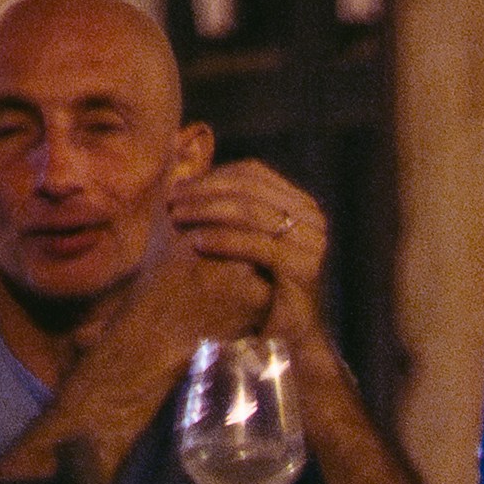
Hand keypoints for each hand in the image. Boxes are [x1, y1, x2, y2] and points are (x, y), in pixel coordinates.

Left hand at [173, 164, 334, 317]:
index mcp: (299, 201)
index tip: (176, 187)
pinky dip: (223, 239)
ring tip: (176, 217)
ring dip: (207, 211)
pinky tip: (196, 243)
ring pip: (250, 212)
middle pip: (249, 188)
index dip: (210, 176)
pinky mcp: (303, 268)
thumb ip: (223, 196)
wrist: (285, 335)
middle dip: (204, 191)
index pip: (251, 173)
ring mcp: (312, 241)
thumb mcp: (240, 233)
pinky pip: (256, 244)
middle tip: (170, 200)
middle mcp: (312, 216)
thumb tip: (180, 148)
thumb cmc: (255, 281)